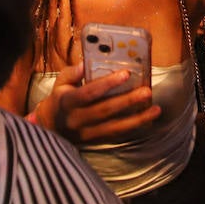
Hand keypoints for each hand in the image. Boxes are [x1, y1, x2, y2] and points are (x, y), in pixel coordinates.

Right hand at [33, 63, 159, 143]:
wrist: (49, 128)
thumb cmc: (59, 99)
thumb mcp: (60, 82)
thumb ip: (73, 73)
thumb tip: (86, 62)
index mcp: (67, 102)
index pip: (88, 93)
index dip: (107, 84)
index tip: (126, 73)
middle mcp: (77, 119)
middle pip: (104, 111)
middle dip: (127, 101)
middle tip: (146, 91)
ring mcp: (86, 133)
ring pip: (114, 128)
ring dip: (137, 119)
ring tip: (155, 110)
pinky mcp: (95, 141)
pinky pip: (116, 135)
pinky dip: (132, 128)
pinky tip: (147, 119)